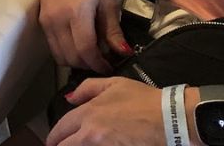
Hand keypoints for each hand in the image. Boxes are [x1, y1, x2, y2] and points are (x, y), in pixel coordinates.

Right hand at [38, 0, 130, 73]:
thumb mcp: (107, 1)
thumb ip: (113, 30)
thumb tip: (122, 52)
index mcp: (77, 14)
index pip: (86, 50)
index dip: (99, 64)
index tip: (110, 67)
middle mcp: (58, 21)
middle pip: (72, 57)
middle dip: (89, 65)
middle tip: (102, 62)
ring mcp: (47, 22)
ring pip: (60, 56)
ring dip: (76, 62)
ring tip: (90, 56)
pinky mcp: (41, 22)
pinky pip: (53, 47)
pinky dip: (66, 53)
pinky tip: (77, 45)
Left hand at [47, 78, 162, 145]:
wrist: (171, 118)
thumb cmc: (144, 100)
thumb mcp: (115, 84)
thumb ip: (88, 88)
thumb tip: (70, 98)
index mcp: (88, 114)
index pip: (61, 129)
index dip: (54, 137)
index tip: (52, 141)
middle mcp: (91, 134)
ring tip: (76, 145)